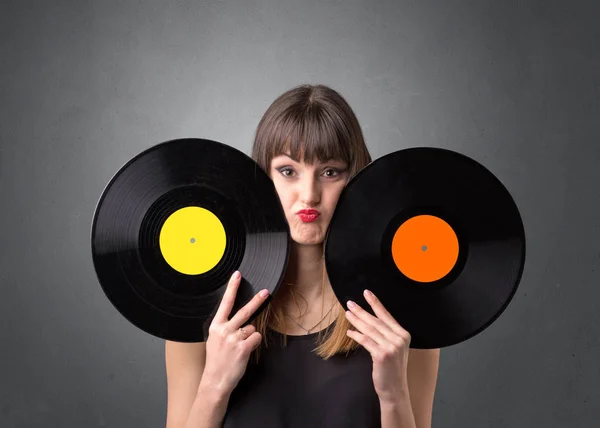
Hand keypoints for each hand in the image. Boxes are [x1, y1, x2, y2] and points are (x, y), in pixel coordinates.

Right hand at [200, 271, 269, 395]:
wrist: (215, 380)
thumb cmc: (216, 360)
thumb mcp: (214, 340)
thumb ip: (224, 328)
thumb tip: (240, 321)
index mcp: (216, 326)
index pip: (225, 303)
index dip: (232, 288)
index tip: (237, 275)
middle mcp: (224, 330)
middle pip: (244, 311)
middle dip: (256, 300)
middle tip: (265, 292)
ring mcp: (234, 339)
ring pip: (252, 328)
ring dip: (249, 336)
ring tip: (239, 347)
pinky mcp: (243, 348)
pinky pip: (256, 338)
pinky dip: (253, 344)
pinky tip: (244, 352)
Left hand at [344, 289, 410, 403]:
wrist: (395, 388)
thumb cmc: (392, 368)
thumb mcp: (393, 348)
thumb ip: (386, 334)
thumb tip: (368, 319)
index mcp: (403, 335)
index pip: (386, 315)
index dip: (375, 303)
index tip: (366, 293)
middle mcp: (399, 339)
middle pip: (376, 321)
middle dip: (361, 311)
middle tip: (350, 303)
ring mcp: (391, 347)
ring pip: (369, 329)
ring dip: (356, 320)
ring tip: (347, 314)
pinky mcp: (381, 355)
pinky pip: (366, 341)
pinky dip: (356, 335)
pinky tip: (349, 332)